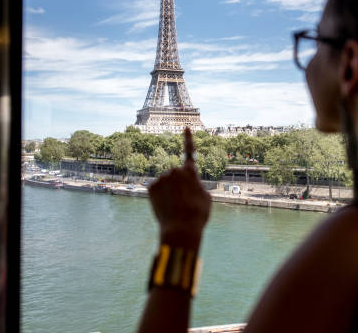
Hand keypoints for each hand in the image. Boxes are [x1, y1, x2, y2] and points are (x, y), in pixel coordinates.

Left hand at [148, 128, 210, 249]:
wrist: (180, 229)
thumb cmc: (197, 215)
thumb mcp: (206, 198)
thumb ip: (197, 186)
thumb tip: (190, 185)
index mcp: (190, 172)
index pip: (189, 152)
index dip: (188, 139)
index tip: (186, 127)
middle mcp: (174, 171)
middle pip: (177, 175)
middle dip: (179, 184)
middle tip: (184, 201)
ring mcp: (161, 178)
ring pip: (166, 182)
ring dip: (170, 191)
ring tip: (175, 206)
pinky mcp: (151, 187)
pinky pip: (157, 189)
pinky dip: (160, 196)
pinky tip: (165, 206)